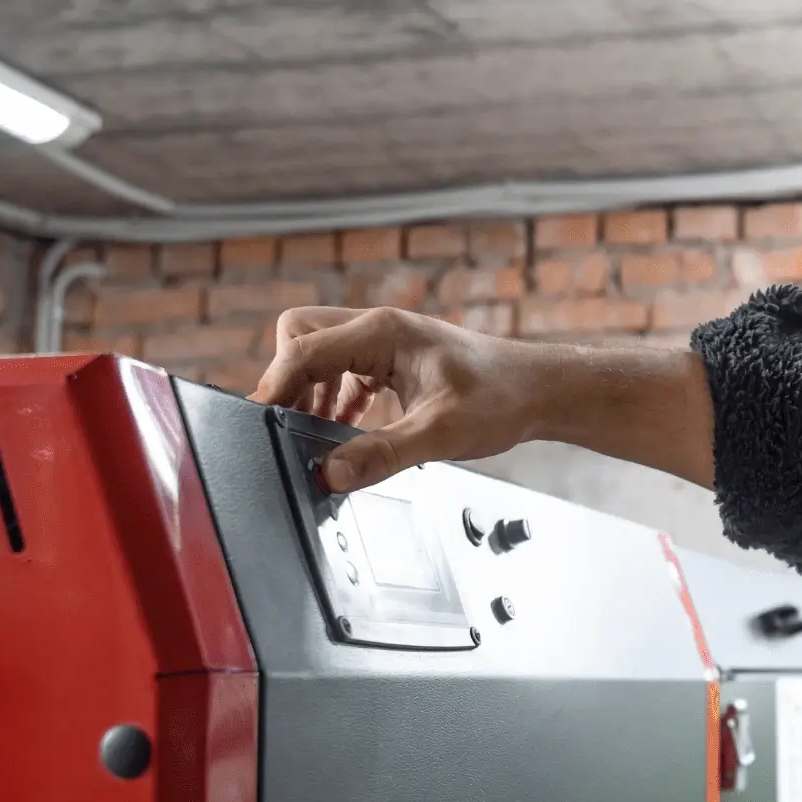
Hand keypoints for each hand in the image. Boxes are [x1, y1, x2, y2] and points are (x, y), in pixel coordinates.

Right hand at [250, 304, 718, 492]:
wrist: (540, 392)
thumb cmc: (501, 400)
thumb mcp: (440, 434)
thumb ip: (382, 453)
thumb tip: (329, 473)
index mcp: (382, 332)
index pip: (301, 348)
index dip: (273, 387)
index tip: (261, 424)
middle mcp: (377, 329)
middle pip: (299, 337)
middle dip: (288, 380)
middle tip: (293, 427)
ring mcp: (384, 342)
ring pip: (318, 352)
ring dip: (310, 391)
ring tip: (320, 433)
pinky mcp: (392, 361)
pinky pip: (342, 369)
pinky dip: (333, 397)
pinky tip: (346, 429)